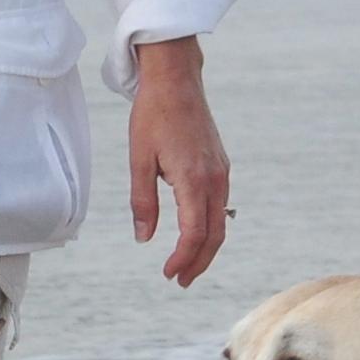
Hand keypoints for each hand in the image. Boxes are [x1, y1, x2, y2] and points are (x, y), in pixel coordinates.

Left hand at [128, 37, 229, 287]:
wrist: (176, 79)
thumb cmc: (153, 115)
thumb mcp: (139, 159)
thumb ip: (142, 202)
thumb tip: (144, 238)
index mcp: (193, 178)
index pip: (194, 233)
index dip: (182, 258)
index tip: (168, 274)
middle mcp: (214, 178)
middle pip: (214, 234)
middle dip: (199, 262)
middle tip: (180, 280)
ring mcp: (221, 172)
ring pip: (220, 221)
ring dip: (206, 247)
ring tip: (187, 264)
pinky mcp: (220, 165)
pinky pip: (220, 205)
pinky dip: (210, 226)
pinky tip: (194, 232)